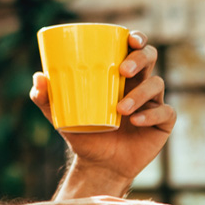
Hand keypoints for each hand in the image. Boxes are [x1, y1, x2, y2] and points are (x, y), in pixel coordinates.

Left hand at [30, 31, 174, 184]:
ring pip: (156, 84)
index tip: (129, 38)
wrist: (98, 165)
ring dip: (139, 93)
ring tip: (119, 108)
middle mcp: (139, 84)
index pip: (133, 48)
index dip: (136, 38)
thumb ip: (46, 98)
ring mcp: (153, 103)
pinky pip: (165, 113)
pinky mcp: (162, 123)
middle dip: (140, 58)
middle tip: (123, 70)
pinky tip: (135, 120)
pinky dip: (151, 114)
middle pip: (150, 57)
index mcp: (120, 75)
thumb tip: (38, 77)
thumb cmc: (81, 134)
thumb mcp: (60, 116)